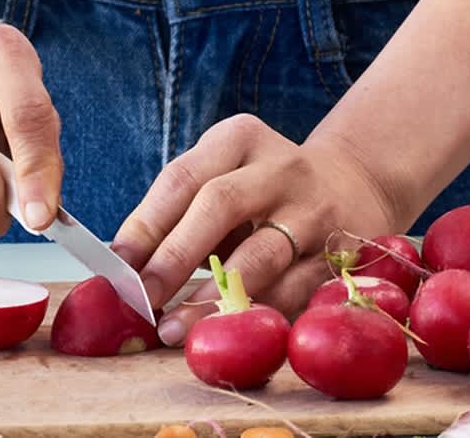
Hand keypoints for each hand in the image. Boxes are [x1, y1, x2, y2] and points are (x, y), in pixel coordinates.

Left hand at [112, 114, 397, 345]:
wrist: (352, 186)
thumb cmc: (266, 189)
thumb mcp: (228, 175)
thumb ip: (182, 210)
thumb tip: (125, 266)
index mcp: (241, 139)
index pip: (183, 178)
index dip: (146, 225)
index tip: (117, 266)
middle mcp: (280, 167)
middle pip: (219, 205)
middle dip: (174, 257)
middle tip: (142, 299)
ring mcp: (315, 209)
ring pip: (259, 256)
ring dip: (212, 297)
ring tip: (175, 327)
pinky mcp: (341, 250)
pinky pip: (294, 290)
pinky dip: (256, 314)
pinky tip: (230, 330)